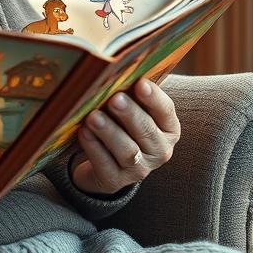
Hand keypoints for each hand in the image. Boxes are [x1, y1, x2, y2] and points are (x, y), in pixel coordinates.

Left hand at [70, 78, 179, 194]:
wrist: (104, 163)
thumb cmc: (120, 126)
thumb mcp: (131, 110)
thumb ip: (130, 94)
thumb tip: (116, 71)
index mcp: (168, 129)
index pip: (166, 111)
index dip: (154, 98)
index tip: (140, 83)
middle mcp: (159, 151)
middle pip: (146, 131)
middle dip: (130, 114)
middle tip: (114, 99)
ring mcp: (139, 169)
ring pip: (127, 150)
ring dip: (110, 132)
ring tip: (93, 116)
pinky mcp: (115, 180)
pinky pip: (105, 164)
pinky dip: (94, 147)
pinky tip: (84, 132)